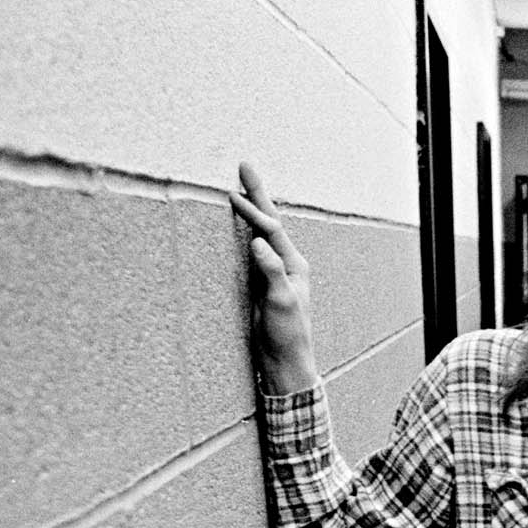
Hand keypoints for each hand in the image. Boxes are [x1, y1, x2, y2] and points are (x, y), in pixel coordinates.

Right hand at [229, 162, 318, 394]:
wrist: (283, 361)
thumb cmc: (287, 334)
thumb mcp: (281, 302)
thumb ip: (271, 271)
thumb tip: (258, 241)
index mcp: (294, 265)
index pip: (272, 230)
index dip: (253, 212)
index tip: (232, 195)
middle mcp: (286, 263)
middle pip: (270, 222)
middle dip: (257, 195)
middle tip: (244, 166)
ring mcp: (272, 272)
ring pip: (260, 233)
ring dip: (250, 209)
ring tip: (239, 187)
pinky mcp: (259, 282)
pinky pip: (250, 250)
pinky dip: (241, 232)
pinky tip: (233, 224)